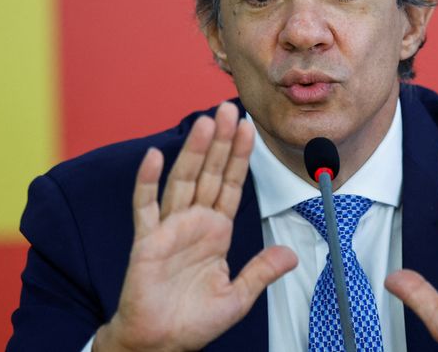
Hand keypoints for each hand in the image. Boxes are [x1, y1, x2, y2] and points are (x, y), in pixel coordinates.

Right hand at [94, 102, 296, 351]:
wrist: (159, 344)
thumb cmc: (193, 321)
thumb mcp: (238, 297)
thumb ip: (261, 271)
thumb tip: (292, 255)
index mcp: (216, 231)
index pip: (230, 184)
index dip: (239, 157)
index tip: (248, 128)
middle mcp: (194, 223)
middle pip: (208, 173)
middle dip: (220, 142)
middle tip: (228, 109)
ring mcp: (169, 229)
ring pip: (183, 181)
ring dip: (193, 151)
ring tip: (205, 123)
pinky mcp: (146, 242)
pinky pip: (145, 208)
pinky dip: (148, 182)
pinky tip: (154, 156)